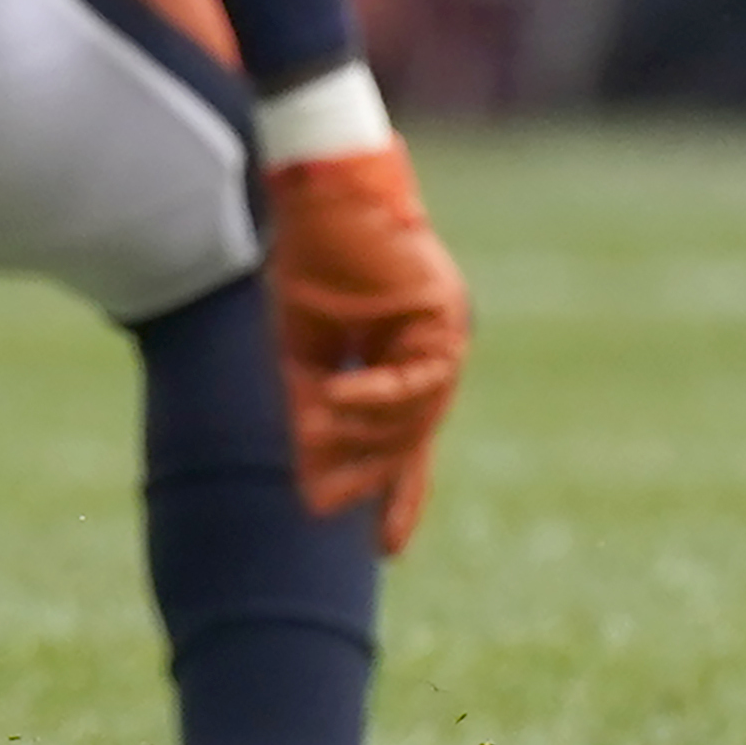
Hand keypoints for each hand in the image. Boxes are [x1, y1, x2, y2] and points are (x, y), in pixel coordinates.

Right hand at [263, 145, 471, 556]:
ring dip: (361, 433)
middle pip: (412, 437)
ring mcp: (443, 332)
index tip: (385, 551)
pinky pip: (418, 377)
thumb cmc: (311, 261)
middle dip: (371, 476)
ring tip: (313, 434)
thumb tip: (310, 480)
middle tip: (326, 503)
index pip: (410, 442)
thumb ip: (313, 413)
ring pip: (415, 415)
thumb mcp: (301, 353)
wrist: (319, 193)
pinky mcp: (441, 312)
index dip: (398, 495)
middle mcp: (433, 351)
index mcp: (404, 360)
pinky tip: (337, 398)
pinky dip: (377, 395)